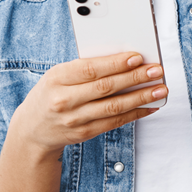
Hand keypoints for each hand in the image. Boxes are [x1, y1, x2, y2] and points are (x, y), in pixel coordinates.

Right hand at [7, 52, 166, 156]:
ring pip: (113, 107)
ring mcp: (75, 119)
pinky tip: (149, 106)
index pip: (91, 69)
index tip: (138, 57)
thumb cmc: (50, 94)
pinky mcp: (84, 133)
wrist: (32, 130)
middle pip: (106, 87)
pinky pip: (114, 122)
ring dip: (140, 97)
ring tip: (160, 89)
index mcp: (57, 78)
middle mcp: (64, 100)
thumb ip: (84, 68)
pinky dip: (135, 114)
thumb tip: (122, 60)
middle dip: (135, 78)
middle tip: (156, 71)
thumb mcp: (58, 75)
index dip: (116, 63)